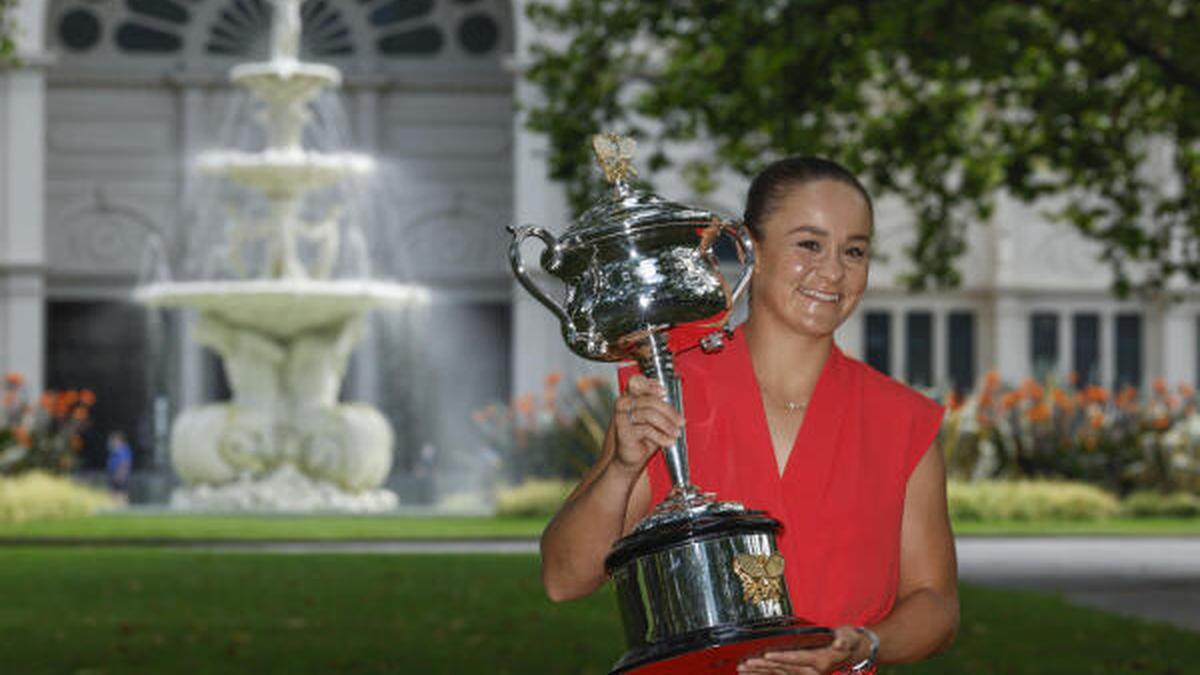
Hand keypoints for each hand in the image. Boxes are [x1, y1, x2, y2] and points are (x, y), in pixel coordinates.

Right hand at [612, 374, 683, 473]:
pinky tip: (668, 441)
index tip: (665, 392)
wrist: (630, 458)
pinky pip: (646, 429)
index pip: (637, 382)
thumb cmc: (642, 438)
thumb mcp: (653, 420)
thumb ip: (658, 407)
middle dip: (669, 412)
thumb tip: (670, 401)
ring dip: (667, 424)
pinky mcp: (622, 430)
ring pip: (649, 414)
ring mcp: (621, 416)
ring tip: (676, 433)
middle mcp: (623, 404)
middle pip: (649, 400)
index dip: (651, 385)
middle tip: (680, 421)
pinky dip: (661, 436)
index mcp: (630, 397)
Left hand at [738, 626, 868, 673]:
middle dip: (763, 666)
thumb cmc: (847, 641)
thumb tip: (840, 640)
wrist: (852, 652)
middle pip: (783, 669)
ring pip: (778, 674)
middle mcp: (811, 671)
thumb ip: (844, 639)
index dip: (782, 658)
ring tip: (743, 668)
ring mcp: (804, 674)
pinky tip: (751, 673)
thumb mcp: (849, 637)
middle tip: (746, 663)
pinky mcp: (798, 674)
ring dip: (760, 672)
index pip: (797, 659)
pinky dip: (765, 674)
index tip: (766, 656)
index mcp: (820, 662)